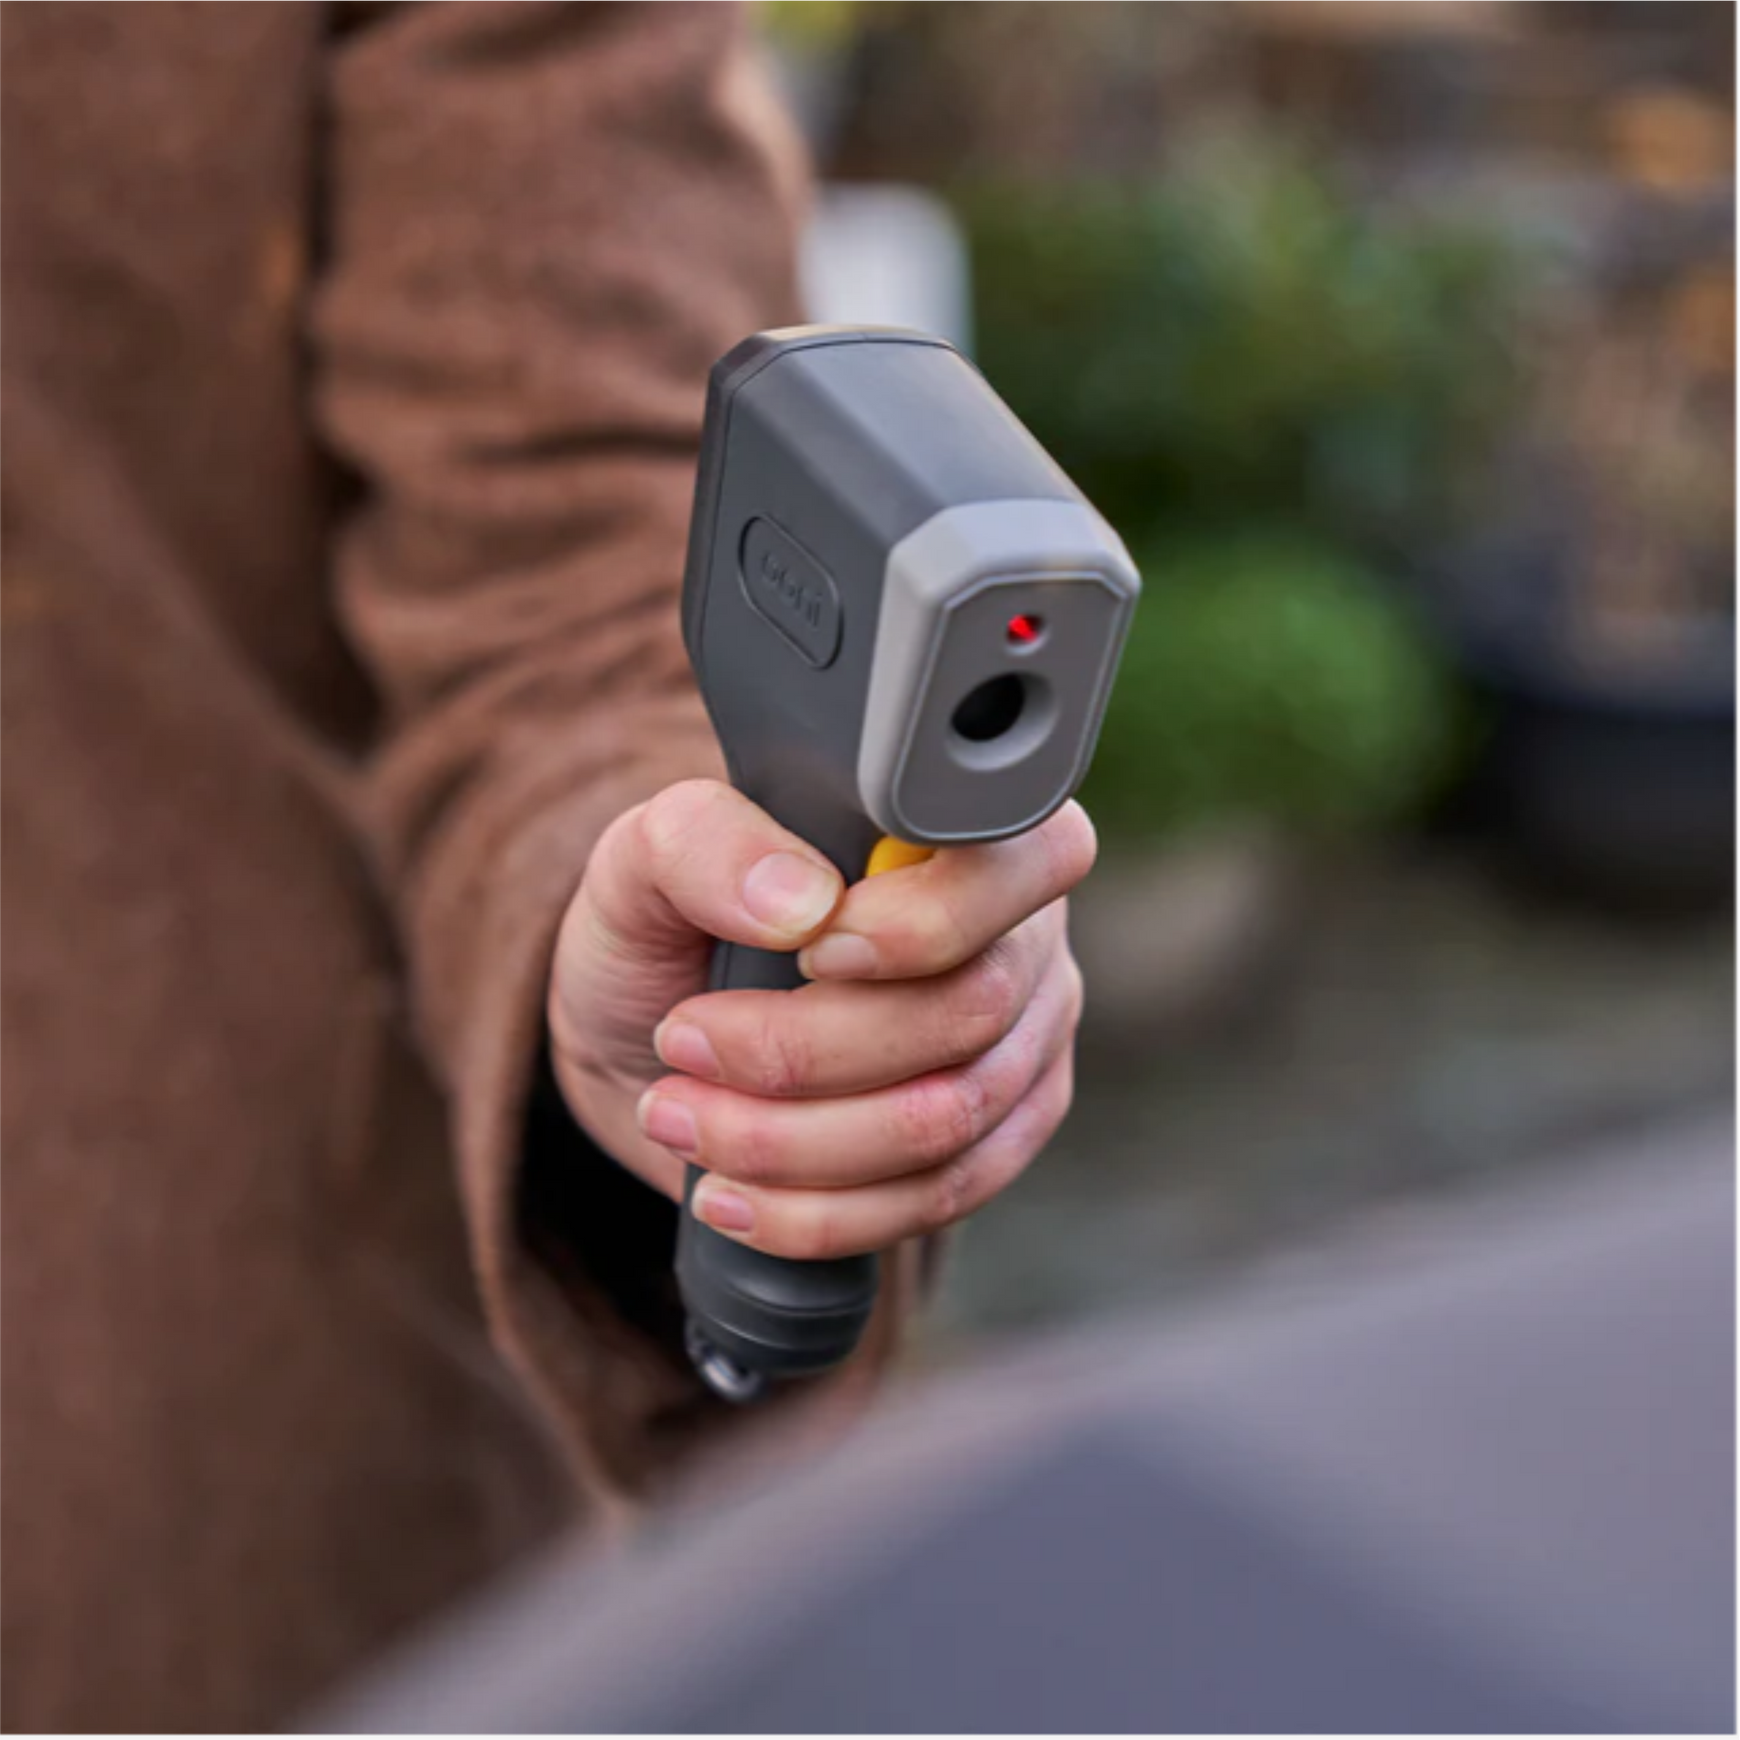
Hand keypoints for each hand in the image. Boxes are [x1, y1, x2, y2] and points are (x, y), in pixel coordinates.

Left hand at [547, 779, 1094, 1257]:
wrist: (646, 1042)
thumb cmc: (664, 931)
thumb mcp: (643, 861)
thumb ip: (704, 841)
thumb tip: (800, 902)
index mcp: (964, 836)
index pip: (1028, 862)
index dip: (925, 922)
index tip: (808, 951)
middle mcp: (1019, 940)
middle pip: (966, 1012)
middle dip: (802, 1051)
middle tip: (684, 1042)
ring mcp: (1020, 1050)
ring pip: (945, 1122)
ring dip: (789, 1141)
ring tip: (679, 1119)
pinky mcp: (994, 1147)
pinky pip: (934, 1200)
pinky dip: (816, 1212)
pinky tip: (730, 1194)